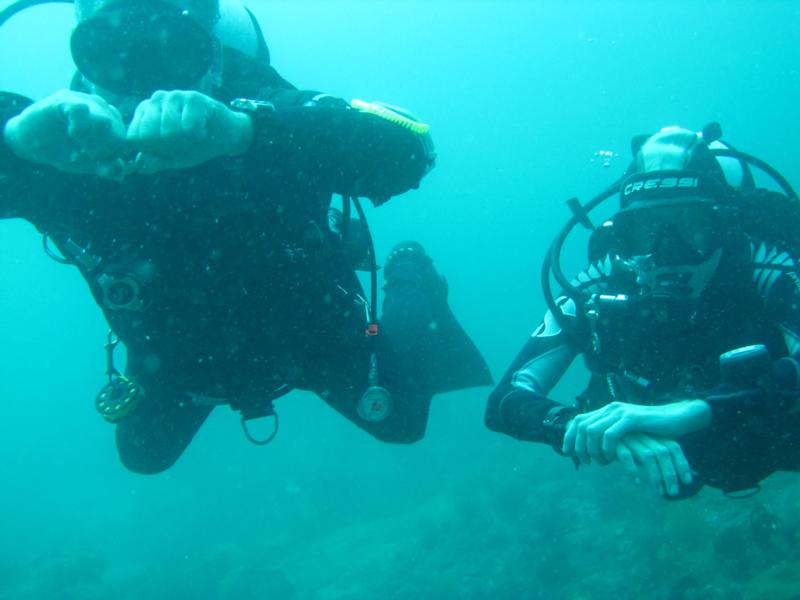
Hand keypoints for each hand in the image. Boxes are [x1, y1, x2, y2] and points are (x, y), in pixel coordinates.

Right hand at [3, 90, 128, 178]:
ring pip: (103, 118)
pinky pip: (80, 108)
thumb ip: (106, 168)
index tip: (98, 161)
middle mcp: (100, 110)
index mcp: (109, 124)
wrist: (31, 141)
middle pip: (117, 129)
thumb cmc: (63, 150)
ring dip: (94, 138)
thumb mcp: (87, 163)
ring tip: (80, 143)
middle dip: (105, 148)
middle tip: (90, 154)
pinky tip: (73, 133)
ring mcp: (82, 102)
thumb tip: (121, 173)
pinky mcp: (63, 100)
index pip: (124, 139)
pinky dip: (80, 124)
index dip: (114, 154)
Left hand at [126, 90, 253, 173]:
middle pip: (149, 137)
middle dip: (168, 148)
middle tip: (182, 141)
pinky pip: (189, 129)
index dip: (152, 151)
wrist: (226, 135)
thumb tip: (139, 164)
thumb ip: (153, 161)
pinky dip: (199, 136)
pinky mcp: (193, 98)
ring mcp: (174, 96)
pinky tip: (204, 128)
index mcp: (143, 112)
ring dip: (186, 142)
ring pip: (169, 134)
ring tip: (193, 135)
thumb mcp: (171, 157)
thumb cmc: (195, 145)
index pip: (134, 138)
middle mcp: (155, 99)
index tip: (167, 147)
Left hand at [562, 400, 710, 463]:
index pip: (578, 420)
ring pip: (592, 430)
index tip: (567, 453)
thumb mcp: (626, 431)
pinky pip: (611, 433)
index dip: (569, 436)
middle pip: (581, 426)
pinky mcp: (632, 418)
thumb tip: (592, 450)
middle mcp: (610, 408)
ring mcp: (620, 412)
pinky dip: (606, 447)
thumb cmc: (651, 429)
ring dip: (591, 449)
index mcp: (606, 410)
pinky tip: (610, 457)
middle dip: (578, 446)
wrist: (675, 418)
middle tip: (584, 463)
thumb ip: (610, 435)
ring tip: (597, 462)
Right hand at [615, 432, 692, 497]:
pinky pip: (626, 457)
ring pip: (648, 456)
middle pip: (663, 452)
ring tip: (659, 492)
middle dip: (671, 474)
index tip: (688, 481)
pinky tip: (637, 482)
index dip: (682, 463)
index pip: (673, 446)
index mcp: (651, 436)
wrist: (590, 429)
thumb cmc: (616, 444)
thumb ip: (649, 459)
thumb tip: (668, 477)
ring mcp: (629, 437)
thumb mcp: (636, 450)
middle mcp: (643, 436)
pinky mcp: (614, 442)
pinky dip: (633, 470)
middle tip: (673, 493)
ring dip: (656, 475)